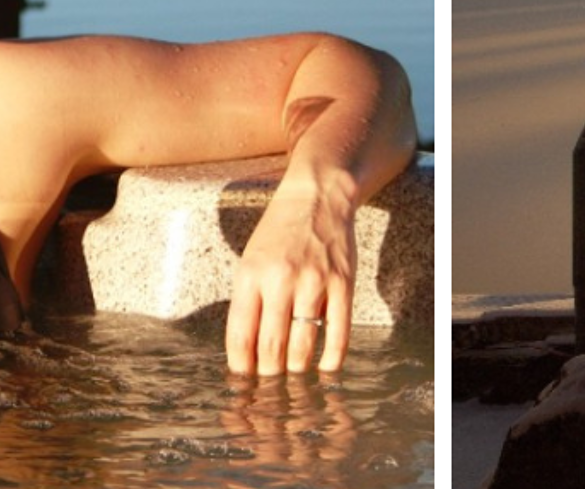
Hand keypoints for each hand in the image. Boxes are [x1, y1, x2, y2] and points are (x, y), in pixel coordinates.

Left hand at [226, 179, 357, 375]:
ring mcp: (314, 283)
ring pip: (303, 346)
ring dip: (297, 370)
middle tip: (270, 388)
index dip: (242, 368)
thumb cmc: (279, 232)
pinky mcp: (342, 284)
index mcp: (250, 276)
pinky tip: (325, 367)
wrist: (317, 197)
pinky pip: (338, 333)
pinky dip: (331, 358)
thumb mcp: (250, 261)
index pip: (241, 337)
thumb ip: (248, 302)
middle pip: (271, 348)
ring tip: (294, 378)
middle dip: (269, 376)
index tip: (244, 383)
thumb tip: (248, 352)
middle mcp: (280, 281)